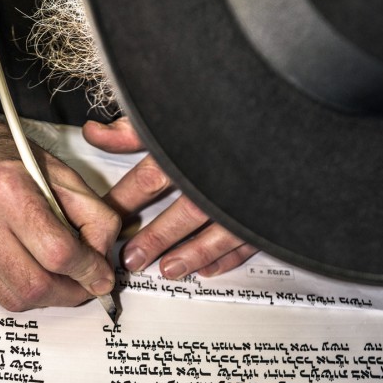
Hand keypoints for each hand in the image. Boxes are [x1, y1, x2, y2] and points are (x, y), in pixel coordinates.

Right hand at [0, 100, 119, 310]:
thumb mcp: (56, 170)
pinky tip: (29, 272)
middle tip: (85, 287)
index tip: (101, 277)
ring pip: (13, 297)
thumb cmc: (0, 154)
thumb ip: (89, 213)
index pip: (59, 252)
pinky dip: (19, 290)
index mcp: (9, 188)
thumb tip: (102, 260)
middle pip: (35, 284)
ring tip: (61, 283)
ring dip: (47, 299)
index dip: (88, 272)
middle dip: (70, 294)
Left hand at [82, 117, 256, 278]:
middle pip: (183, 213)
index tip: (110, 217)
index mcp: (192, 146)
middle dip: (155, 238)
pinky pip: (250, 238)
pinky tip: (208, 268)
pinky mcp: (271, 209)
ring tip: (168, 270)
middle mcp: (220, 173)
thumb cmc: (226, 113)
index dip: (125, 201)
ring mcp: (248, 194)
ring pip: (219, 232)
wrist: (286, 114)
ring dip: (192, 255)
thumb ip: (136, 129)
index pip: (149, 179)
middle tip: (132, 258)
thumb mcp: (175, 112)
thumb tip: (95, 133)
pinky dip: (229, 256)